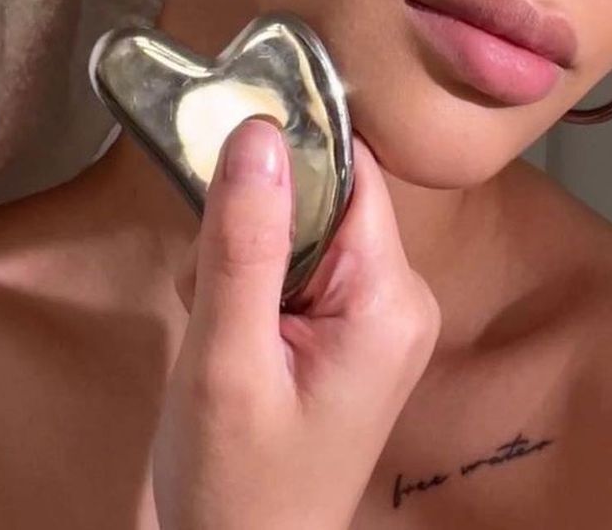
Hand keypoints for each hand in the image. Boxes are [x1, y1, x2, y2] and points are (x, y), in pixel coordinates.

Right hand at [151, 115, 440, 529]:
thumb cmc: (236, 482)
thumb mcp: (226, 360)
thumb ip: (244, 242)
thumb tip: (259, 128)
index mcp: (391, 298)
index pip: (352, 171)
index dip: (288, 151)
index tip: (222, 158)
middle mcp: (403, 296)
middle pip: (325, 196)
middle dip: (253, 223)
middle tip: (207, 284)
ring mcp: (381, 317)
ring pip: (305, 228)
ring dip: (245, 258)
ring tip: (217, 326)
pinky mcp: (353, 334)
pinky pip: (302, 266)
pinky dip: (254, 285)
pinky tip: (229, 335)